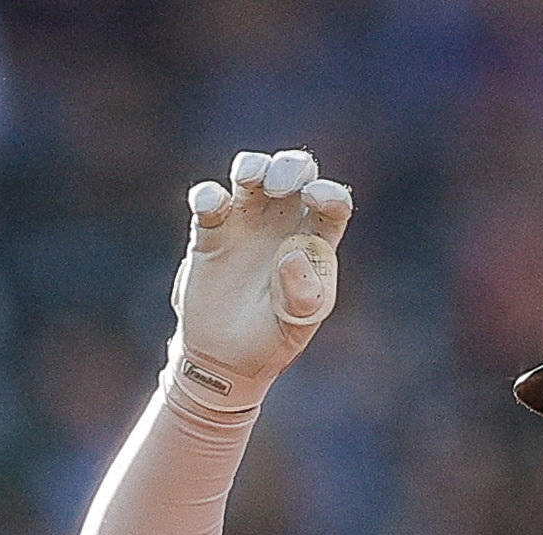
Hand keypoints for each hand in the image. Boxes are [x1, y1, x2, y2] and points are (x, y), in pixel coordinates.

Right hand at [169, 147, 348, 406]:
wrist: (225, 360)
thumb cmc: (270, 342)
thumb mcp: (295, 327)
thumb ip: (302, 294)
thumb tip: (292, 254)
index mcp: (315, 242)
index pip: (332, 203)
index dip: (329, 192)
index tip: (316, 197)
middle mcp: (284, 224)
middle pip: (295, 172)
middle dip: (289, 168)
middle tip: (278, 187)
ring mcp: (246, 224)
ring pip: (251, 172)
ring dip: (252, 166)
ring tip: (249, 181)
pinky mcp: (211, 232)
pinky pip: (210, 200)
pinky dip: (209, 196)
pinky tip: (212, 208)